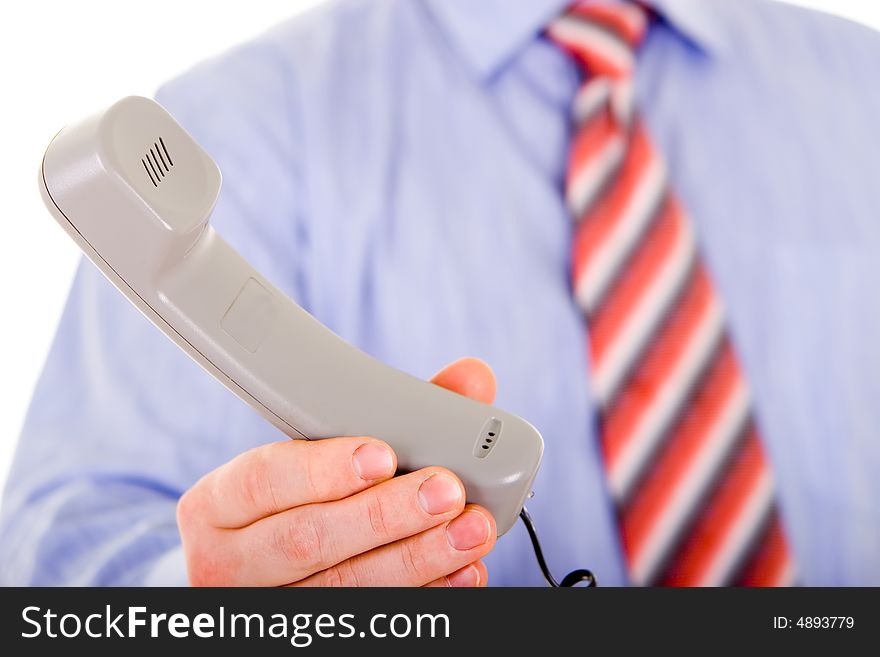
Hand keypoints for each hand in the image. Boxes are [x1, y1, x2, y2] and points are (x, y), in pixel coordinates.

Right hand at [177, 357, 497, 586]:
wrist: (260, 573)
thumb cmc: (302, 497)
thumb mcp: (321, 453)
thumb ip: (394, 412)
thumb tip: (472, 379)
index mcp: (220, 503)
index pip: (261, 479)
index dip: (322, 468)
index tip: (382, 454)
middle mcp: (231, 560)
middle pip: (305, 540)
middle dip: (384, 515)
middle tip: (446, 490)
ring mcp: (270, 604)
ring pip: (342, 588)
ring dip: (417, 559)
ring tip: (471, 530)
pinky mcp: (311, 630)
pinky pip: (368, 618)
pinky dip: (425, 596)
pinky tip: (464, 572)